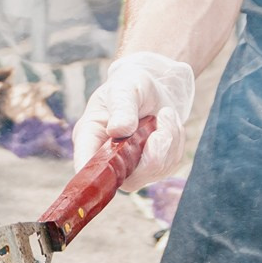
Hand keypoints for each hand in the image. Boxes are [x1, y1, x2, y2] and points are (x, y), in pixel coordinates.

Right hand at [72, 51, 195, 192]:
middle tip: (164, 117)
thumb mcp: (124, 88)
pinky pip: (169, 166)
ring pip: (153, 171)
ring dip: (169, 140)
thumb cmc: (131, 85)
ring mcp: (129, 166)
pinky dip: (176, 143)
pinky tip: (168, 125)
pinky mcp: (150, 168)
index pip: (85, 163)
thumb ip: (121, 108)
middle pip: (127, 178)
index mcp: (90, 136)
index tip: (112, 167)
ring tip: (166, 114)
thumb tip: (118, 130)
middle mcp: (107, 157)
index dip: (94, 175)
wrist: (153, 88)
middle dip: (153, 152)